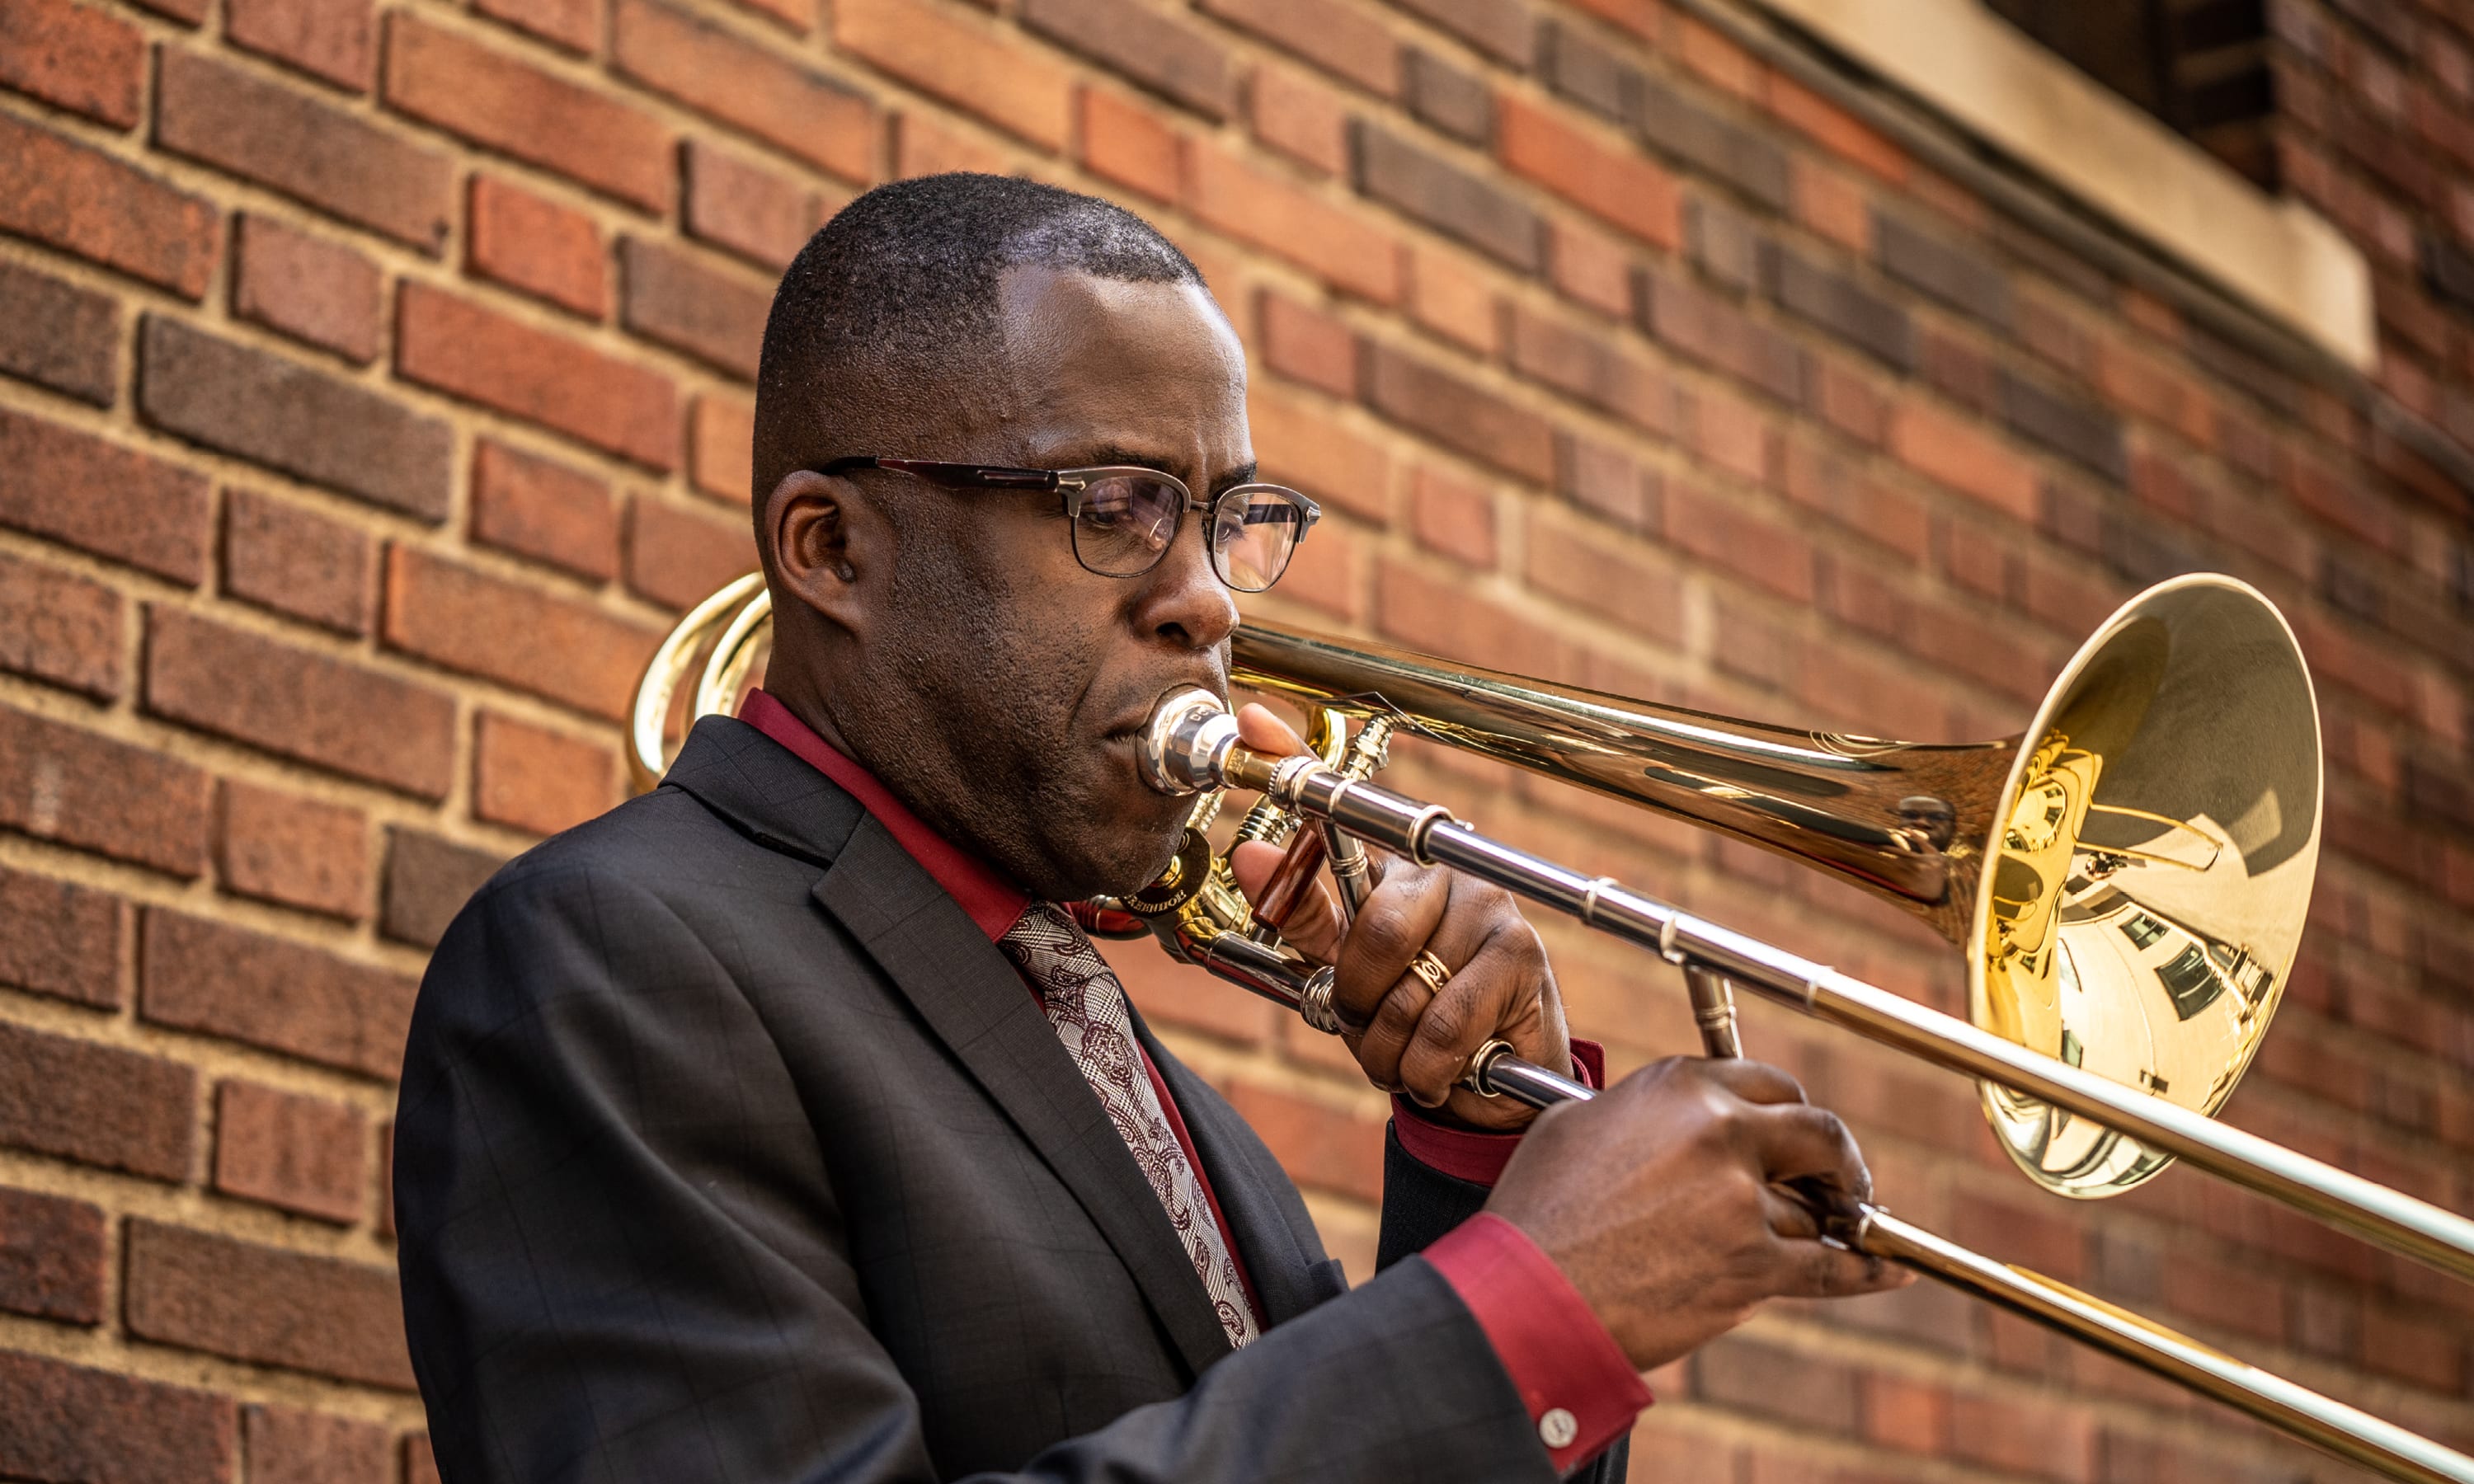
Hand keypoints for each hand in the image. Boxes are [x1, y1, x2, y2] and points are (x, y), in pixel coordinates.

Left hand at [1226, 704, 1569, 1130]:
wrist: (1492, 1081)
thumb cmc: (1416, 1012)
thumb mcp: (1350, 971)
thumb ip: (1305, 919)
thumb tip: (1246, 857)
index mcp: (1397, 866)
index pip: (1342, 805)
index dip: (1292, 761)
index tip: (1250, 719)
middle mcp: (1445, 870)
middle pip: (1374, 928)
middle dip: (1359, 1000)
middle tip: (1370, 1023)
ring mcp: (1489, 906)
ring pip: (1406, 989)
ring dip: (1392, 1046)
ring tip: (1410, 1051)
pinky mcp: (1520, 956)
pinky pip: (1442, 1025)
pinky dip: (1425, 1066)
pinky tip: (1442, 1066)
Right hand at [1485, 1056, 1913, 1371]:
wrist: (1529, 1292)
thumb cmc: (1537, 1214)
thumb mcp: (1577, 1127)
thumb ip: (1644, 1114)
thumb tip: (1674, 1124)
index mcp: (1678, 1087)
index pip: (1766, 1082)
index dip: (1787, 1112)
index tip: (1793, 1136)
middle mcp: (1719, 1130)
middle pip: (1814, 1130)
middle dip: (1834, 1156)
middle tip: (1837, 1176)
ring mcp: (1742, 1198)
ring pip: (1812, 1206)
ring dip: (1822, 1223)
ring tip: (1835, 1231)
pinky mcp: (1753, 1264)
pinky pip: (1830, 1266)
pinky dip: (1869, 1270)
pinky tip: (1893, 1267)